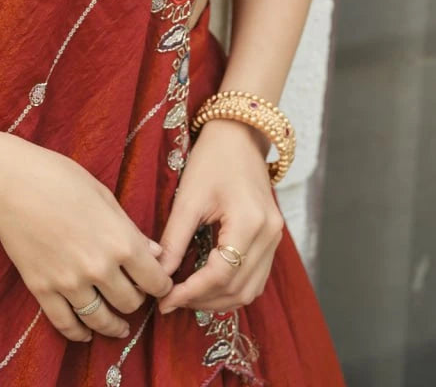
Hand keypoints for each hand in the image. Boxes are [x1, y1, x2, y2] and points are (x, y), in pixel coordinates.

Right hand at [0, 139, 173, 343]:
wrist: (10, 184)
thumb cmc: (59, 177)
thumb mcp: (104, 195)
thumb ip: (130, 229)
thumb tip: (154, 253)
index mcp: (120, 240)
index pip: (154, 280)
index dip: (161, 284)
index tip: (159, 283)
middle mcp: (99, 268)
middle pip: (130, 302)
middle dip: (136, 300)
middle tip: (134, 293)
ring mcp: (69, 282)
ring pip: (102, 320)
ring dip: (114, 325)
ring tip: (119, 327)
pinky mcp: (42, 290)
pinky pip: (66, 324)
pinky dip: (79, 333)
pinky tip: (86, 333)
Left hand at [155, 120, 282, 314]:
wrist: (239, 133)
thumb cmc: (212, 158)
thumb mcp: (188, 197)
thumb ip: (174, 239)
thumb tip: (159, 274)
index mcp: (250, 222)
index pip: (220, 274)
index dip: (191, 292)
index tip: (164, 299)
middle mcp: (269, 234)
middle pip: (238, 288)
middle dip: (202, 301)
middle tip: (170, 301)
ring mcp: (275, 238)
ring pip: (250, 290)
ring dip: (218, 300)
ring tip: (186, 296)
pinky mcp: (272, 238)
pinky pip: (255, 277)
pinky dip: (232, 288)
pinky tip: (207, 285)